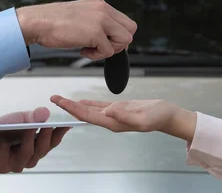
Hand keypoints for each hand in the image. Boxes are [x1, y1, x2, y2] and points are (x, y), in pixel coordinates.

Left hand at [0, 107, 69, 172]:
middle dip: (45, 137)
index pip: (53, 142)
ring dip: (27, 140)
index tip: (67, 124)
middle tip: (47, 126)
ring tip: (28, 128)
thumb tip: (45, 112)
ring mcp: (17, 164)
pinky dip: (4, 145)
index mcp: (38, 147)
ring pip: (27, 154)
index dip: (60, 133)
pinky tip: (0, 138)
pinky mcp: (3, 167)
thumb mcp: (21, 119)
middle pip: (42, 150)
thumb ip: (33, 117)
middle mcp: (30, 158)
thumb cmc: (6, 128)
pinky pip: (6, 156)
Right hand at [16, 0, 136, 59]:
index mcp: (100, 4)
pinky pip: (109, 51)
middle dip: (119, 43)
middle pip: (130, 30)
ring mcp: (101, 19)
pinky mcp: (95, 32)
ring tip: (91, 49)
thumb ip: (96, 22)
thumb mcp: (80, 16)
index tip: (103, 42)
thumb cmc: (53, 22)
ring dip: (110, 50)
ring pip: (125, 40)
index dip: (117, 35)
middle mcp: (103, 9)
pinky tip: (82, 51)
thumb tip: (108, 39)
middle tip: (100, 47)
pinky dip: (96, 56)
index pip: (124, 21)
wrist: (38, 22)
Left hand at [50, 96, 196, 141]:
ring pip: (89, 110)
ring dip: (75, 104)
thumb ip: (125, 115)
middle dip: (68, 106)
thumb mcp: (143, 117)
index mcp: (113, 123)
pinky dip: (88, 103)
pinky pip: (99, 106)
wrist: (168, 116)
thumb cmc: (158, 117)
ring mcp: (113, 115)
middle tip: (53, 97)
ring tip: (61, 99)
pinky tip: (80, 101)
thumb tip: (107, 111)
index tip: (61, 102)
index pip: (88, 116)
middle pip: (84, 113)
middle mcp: (110, 120)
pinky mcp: (118, 109)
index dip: (73, 109)